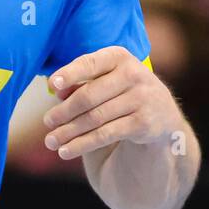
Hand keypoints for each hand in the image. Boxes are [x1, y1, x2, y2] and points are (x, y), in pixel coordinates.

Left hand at [43, 46, 180, 159]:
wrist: (162, 114)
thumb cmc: (121, 92)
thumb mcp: (105, 80)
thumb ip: (81, 83)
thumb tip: (57, 90)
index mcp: (119, 57)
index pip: (90, 63)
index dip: (70, 74)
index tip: (52, 85)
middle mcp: (133, 74)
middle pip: (89, 96)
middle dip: (64, 111)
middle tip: (47, 122)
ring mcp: (140, 99)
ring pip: (95, 118)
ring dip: (69, 132)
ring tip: (51, 141)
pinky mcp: (143, 123)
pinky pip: (105, 135)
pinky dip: (82, 144)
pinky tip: (66, 151)